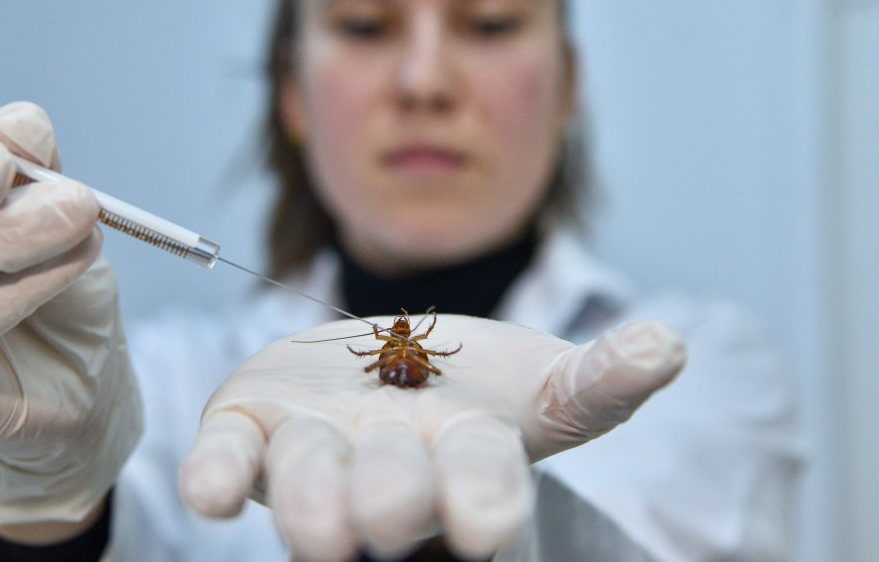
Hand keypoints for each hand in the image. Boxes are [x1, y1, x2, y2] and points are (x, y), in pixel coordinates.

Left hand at [179, 314, 684, 560]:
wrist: (375, 368)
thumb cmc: (465, 389)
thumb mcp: (536, 385)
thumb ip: (595, 380)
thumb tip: (668, 348)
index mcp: (462, 458)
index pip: (482, 485)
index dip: (483, 505)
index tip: (485, 530)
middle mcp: (384, 468)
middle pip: (389, 490)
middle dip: (390, 499)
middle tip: (385, 516)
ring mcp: (313, 450)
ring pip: (305, 481)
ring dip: (309, 498)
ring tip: (319, 524)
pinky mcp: (251, 425)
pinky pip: (228, 457)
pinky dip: (216, 474)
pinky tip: (210, 495)